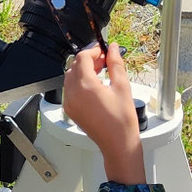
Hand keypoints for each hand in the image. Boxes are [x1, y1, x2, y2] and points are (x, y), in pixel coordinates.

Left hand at [62, 43, 141, 162]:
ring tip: (101, 72)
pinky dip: (80, 83)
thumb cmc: (122, 120)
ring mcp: (69, 103)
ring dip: (83, 70)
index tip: (104, 51)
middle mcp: (73, 94)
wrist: (118, 143)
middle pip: (75, 66)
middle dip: (89, 60)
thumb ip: (115, 64)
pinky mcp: (70, 110)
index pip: (82, 58)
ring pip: (70, 77)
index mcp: (85, 86)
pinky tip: (95, 85)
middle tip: (105, 61)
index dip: (94, 51)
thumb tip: (112, 48)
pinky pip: (70, 89)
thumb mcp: (122, 86)